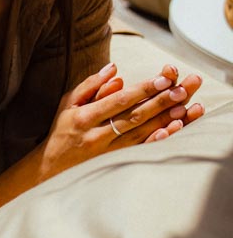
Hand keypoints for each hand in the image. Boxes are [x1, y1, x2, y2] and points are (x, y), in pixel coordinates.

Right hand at [39, 61, 204, 178]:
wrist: (51, 168)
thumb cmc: (62, 130)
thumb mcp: (68, 104)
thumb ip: (91, 85)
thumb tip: (114, 69)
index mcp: (84, 118)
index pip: (119, 101)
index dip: (142, 90)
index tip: (164, 79)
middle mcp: (97, 136)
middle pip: (134, 116)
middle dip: (161, 102)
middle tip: (183, 90)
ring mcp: (107, 153)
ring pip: (141, 134)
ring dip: (165, 120)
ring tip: (185, 107)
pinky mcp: (115, 163)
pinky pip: (139, 151)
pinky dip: (156, 141)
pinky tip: (171, 132)